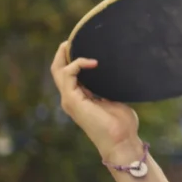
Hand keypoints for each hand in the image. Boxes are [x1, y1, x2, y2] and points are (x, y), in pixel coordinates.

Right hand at [51, 41, 140, 159]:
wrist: (121, 141)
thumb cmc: (122, 124)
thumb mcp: (115, 100)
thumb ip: (110, 89)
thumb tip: (116, 74)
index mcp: (81, 98)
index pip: (69, 75)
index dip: (71, 59)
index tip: (83, 45)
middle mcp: (71, 99)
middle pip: (58, 71)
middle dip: (62, 54)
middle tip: (71, 40)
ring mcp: (70, 100)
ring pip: (58, 71)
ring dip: (64, 55)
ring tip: (72, 44)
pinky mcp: (73, 100)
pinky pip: (68, 75)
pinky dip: (77, 65)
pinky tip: (92, 62)